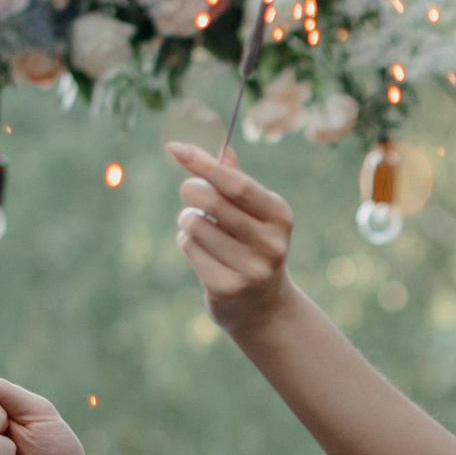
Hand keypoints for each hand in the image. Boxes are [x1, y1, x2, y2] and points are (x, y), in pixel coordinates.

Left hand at [168, 138, 298, 342]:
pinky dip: (186, 240)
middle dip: (192, 189)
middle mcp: (270, 243)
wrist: (264, 306)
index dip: (204, 164)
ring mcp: (250, 268)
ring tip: (198, 227)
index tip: (175, 148)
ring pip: (196, 225)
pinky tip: (200, 249)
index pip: (236, 184)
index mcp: (280, 216)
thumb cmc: (254, 246)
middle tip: (188, 189)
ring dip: (188, 219)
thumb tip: (223, 149)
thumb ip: (237, 183)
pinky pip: (190, 247)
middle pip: (213, 202)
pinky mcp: (227, 287)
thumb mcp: (255, 214)